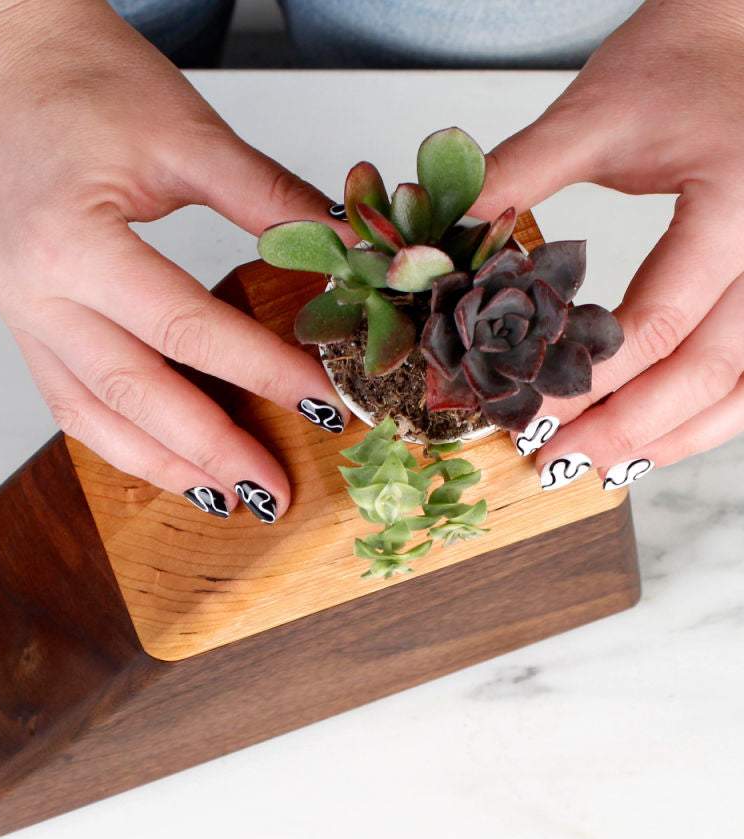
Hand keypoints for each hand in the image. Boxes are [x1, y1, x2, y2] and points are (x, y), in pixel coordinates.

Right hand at [0, 0, 349, 521]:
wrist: (13, 54)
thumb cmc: (89, 79)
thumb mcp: (192, 134)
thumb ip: (271, 204)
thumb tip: (346, 256)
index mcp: (67, 239)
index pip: (183, 328)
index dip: (259, 371)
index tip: (321, 403)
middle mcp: (28, 289)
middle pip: (132, 393)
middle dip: (208, 450)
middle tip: (270, 490)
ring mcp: (14, 311)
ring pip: (88, 414)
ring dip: (158, 464)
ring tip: (222, 496)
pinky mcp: (18, 317)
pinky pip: (67, 397)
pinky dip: (119, 436)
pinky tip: (163, 458)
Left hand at [473, 0, 743, 490]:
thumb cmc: (684, 54)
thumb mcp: (595, 111)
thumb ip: (515, 178)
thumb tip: (440, 246)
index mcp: (737, 205)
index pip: (662, 320)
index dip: (592, 377)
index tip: (528, 408)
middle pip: (712, 370)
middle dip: (628, 428)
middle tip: (556, 463)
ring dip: (676, 436)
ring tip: (605, 467)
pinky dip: (710, 412)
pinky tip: (660, 435)